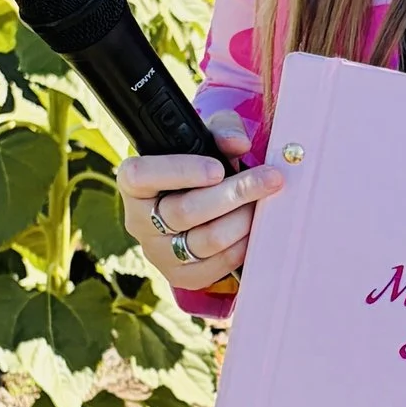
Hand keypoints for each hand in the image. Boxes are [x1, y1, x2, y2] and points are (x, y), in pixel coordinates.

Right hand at [116, 117, 282, 290]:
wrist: (199, 205)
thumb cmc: (200, 165)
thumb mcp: (206, 139)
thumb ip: (222, 131)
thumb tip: (238, 143)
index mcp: (135, 183)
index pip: (142, 176)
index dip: (180, 171)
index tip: (218, 168)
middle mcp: (139, 220)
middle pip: (185, 211)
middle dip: (234, 193)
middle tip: (270, 179)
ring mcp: (158, 252)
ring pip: (205, 240)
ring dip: (244, 220)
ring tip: (266, 203)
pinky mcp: (181, 276)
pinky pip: (216, 265)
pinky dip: (242, 246)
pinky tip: (257, 228)